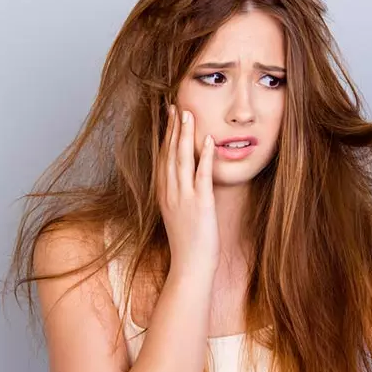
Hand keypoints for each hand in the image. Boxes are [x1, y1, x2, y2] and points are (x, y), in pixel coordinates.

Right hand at [156, 104, 219, 277]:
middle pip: (169, 153)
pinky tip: (208, 140)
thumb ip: (179, 194)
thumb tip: (184, 179)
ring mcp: (184, 198)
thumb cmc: (188, 242)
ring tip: (188, 113)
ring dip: (185, 135)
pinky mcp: (201, 205)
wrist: (190, 266)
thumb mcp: (178, 213)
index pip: (163, 157)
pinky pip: (202, 176)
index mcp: (164, 193)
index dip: (166, 134)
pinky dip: (205, 157)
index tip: (169, 116)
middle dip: (173, 127)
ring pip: (182, 160)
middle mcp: (170, 192)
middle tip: (175, 105)